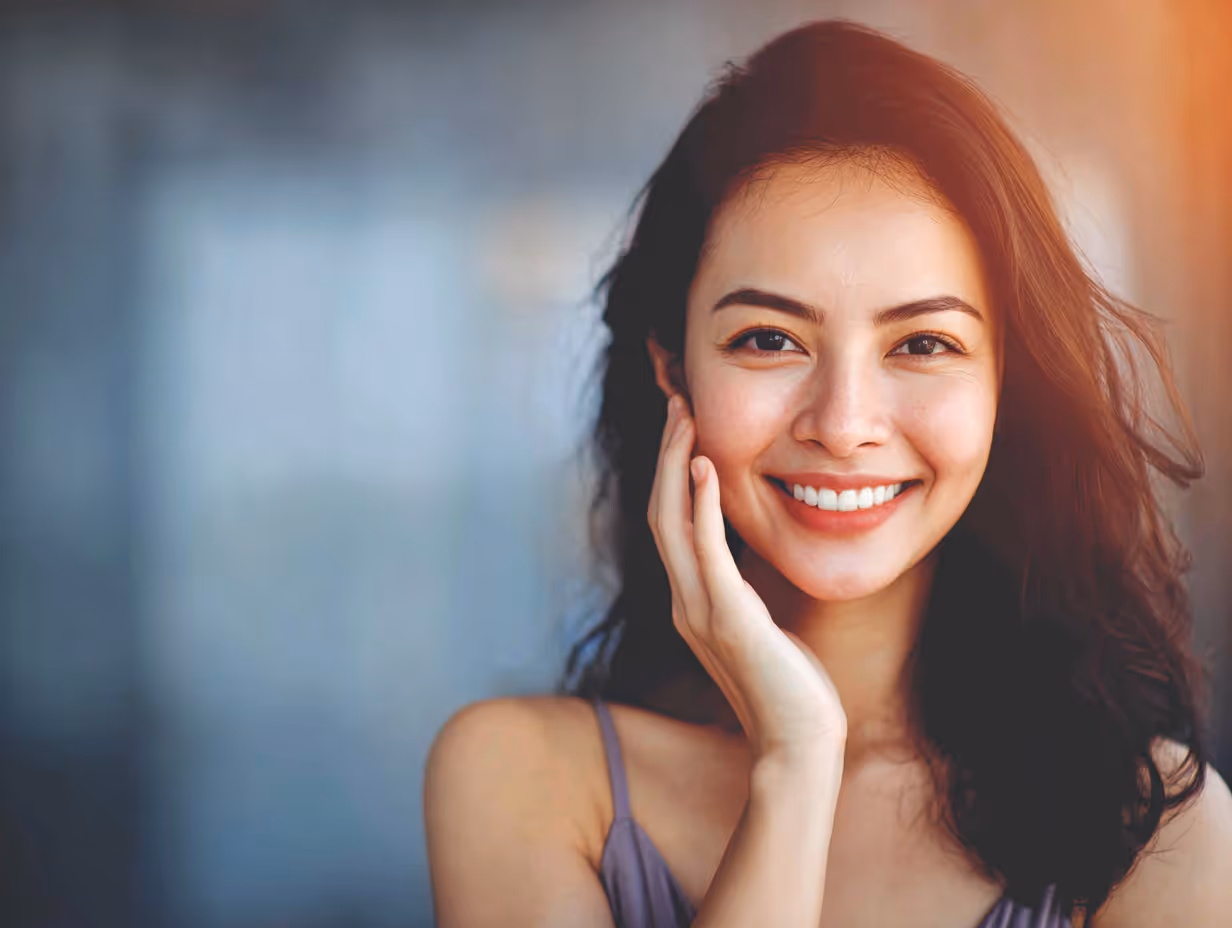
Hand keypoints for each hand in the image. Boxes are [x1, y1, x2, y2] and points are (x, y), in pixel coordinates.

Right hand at [647, 393, 846, 763]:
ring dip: (677, 465)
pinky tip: (710, 467)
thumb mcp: (762, 625)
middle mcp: (686, 602)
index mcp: (692, 601)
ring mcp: (701, 611)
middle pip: (660, 512)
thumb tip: (750, 556)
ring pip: (672, 522)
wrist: (798, 743)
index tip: (685, 427)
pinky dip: (703, 505)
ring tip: (685, 418)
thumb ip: (745, 591)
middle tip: (677, 404)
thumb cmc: (790, 687)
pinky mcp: (729, 618)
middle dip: (667, 455)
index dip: (672, 472)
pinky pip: (706, 550)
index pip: (670, 524)